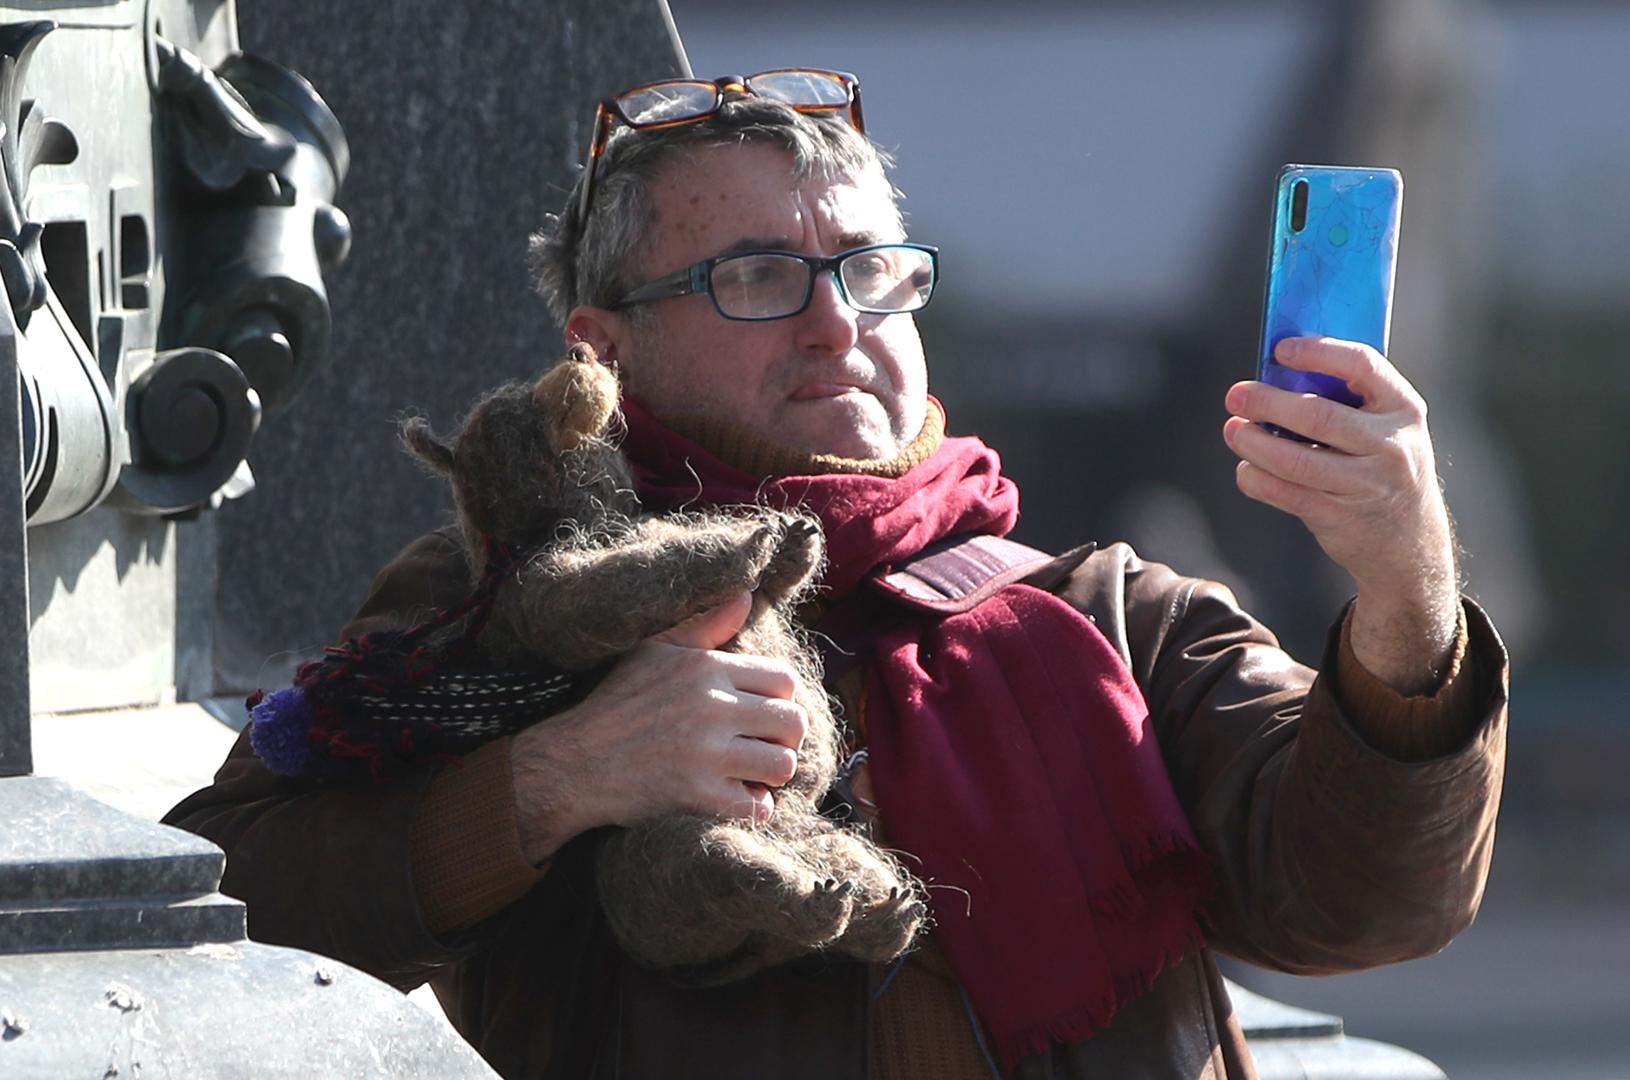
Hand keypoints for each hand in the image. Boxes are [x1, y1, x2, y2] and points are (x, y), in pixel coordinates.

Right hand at [509, 591, 808, 863]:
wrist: (571, 763)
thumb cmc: (614, 705)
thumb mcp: (653, 653)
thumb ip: (704, 627)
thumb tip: (746, 596)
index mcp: (704, 668)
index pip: (784, 680)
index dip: (780, 700)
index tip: (762, 716)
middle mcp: (711, 706)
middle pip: (792, 723)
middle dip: (783, 739)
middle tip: (764, 748)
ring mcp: (706, 752)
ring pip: (782, 765)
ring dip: (770, 776)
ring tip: (751, 776)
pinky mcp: (697, 794)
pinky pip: (756, 806)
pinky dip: (751, 809)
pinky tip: (734, 800)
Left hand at [1223, 337, 1459, 693]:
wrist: (1408, 542)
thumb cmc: (1383, 467)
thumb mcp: (1385, 428)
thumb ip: (1347, 401)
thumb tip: (1276, 375)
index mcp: (1404, 409)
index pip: (1363, 366)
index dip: (1319, 352)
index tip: (1281, 350)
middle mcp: (1391, 446)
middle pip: (1319, 416)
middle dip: (1269, 403)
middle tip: (1236, 395)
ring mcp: (1366, 485)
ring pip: (1296, 461)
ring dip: (1254, 443)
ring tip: (1233, 430)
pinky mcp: (1338, 517)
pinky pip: (1286, 493)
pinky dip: (1256, 478)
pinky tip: (1245, 467)